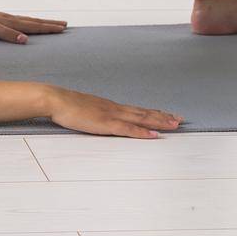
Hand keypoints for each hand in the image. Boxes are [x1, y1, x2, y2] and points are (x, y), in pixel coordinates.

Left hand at [0, 5, 67, 43]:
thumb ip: (8, 34)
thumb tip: (25, 40)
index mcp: (11, 21)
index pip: (34, 25)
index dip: (49, 27)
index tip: (63, 28)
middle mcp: (10, 18)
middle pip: (34, 21)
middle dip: (50, 24)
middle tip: (65, 24)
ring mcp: (4, 18)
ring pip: (27, 20)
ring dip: (40, 22)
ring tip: (50, 23)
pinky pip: (18, 21)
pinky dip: (27, 23)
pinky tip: (25, 25)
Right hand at [45, 85, 183, 138]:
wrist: (56, 99)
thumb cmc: (67, 106)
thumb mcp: (85, 110)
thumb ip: (94, 114)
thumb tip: (98, 118)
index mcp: (111, 106)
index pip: (137, 110)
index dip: (154, 112)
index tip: (168, 114)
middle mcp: (115, 108)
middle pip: (144, 113)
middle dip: (163, 117)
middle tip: (181, 119)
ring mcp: (112, 115)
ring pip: (141, 119)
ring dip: (159, 122)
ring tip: (175, 124)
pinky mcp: (106, 123)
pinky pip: (128, 129)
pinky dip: (143, 133)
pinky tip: (154, 136)